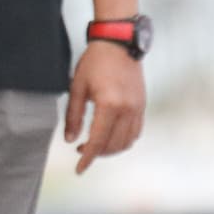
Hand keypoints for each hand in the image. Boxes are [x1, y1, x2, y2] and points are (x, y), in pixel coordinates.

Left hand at [66, 42, 145, 175]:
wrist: (118, 43)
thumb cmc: (94, 62)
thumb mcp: (77, 88)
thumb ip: (73, 117)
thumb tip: (70, 140)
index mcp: (109, 105)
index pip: (98, 142)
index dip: (87, 158)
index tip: (79, 169)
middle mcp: (127, 109)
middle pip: (113, 145)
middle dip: (97, 154)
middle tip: (81, 149)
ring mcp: (138, 107)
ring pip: (127, 142)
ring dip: (111, 149)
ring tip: (95, 144)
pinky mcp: (142, 105)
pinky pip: (136, 131)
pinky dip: (123, 140)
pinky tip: (110, 135)